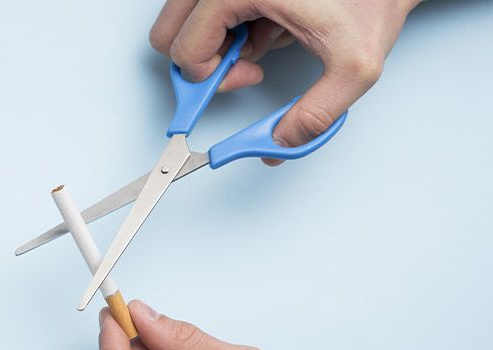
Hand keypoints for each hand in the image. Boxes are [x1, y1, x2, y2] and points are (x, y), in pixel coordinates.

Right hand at [149, 0, 419, 164]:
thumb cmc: (372, 1)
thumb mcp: (355, 66)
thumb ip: (317, 113)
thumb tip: (280, 143)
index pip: (186, 48)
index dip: (210, 78)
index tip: (242, 82)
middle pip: (168, 32)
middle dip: (201, 60)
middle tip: (242, 68)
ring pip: (182, 22)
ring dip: (214, 44)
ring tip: (259, 44)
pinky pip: (203, 11)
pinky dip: (227, 27)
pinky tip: (265, 27)